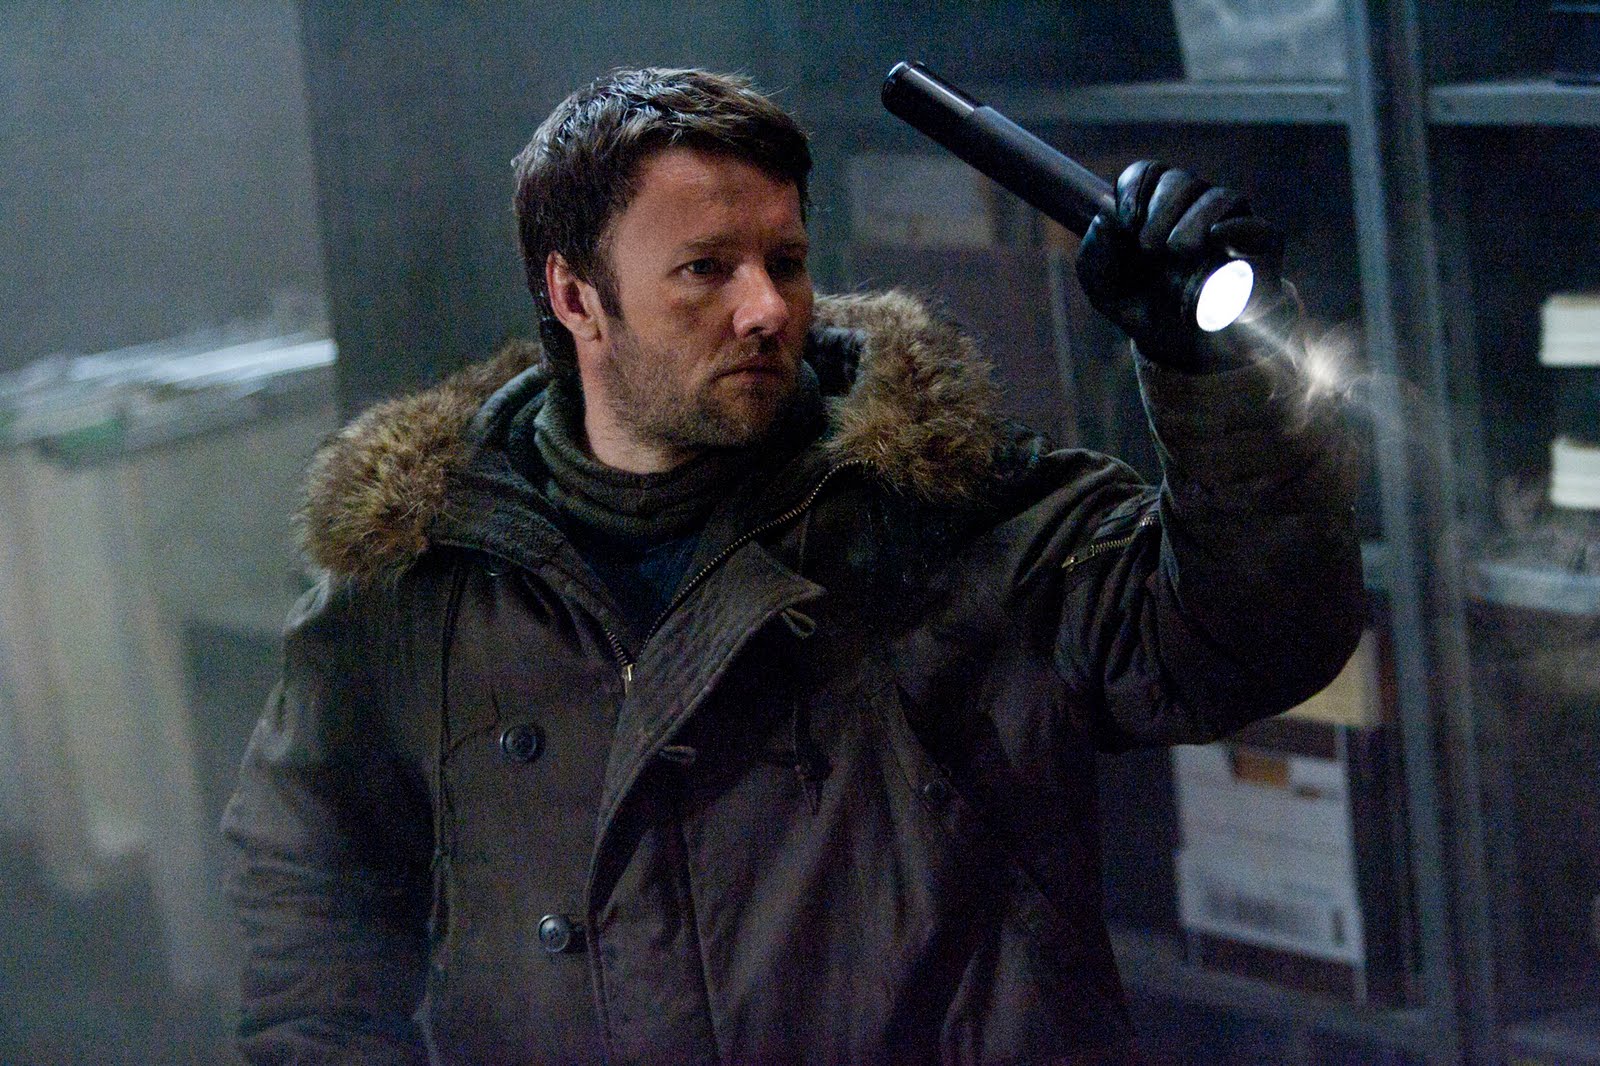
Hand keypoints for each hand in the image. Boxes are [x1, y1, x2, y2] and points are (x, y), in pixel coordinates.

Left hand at [1076, 160, 1286, 371]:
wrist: (1175, 346)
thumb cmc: (1139, 305)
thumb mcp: (1103, 285)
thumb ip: (1095, 251)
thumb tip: (1106, 214)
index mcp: (1156, 208)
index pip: (1149, 173)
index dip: (1134, 187)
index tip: (1125, 220)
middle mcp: (1194, 209)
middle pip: (1181, 180)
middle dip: (1161, 207)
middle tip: (1147, 245)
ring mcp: (1230, 226)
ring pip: (1219, 198)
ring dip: (1193, 218)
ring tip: (1174, 250)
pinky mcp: (1260, 253)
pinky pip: (1261, 230)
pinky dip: (1238, 229)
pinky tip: (1216, 239)